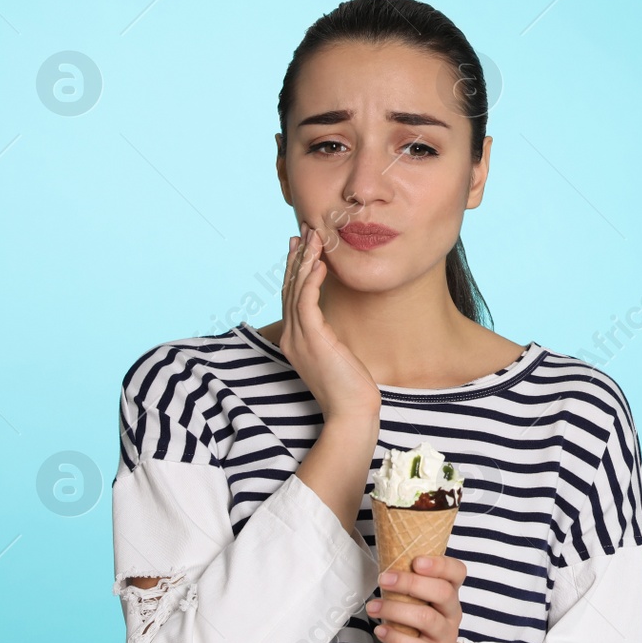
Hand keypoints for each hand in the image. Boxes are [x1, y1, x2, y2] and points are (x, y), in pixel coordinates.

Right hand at [279, 223, 381, 421]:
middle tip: (304, 230)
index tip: (302, 246)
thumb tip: (334, 326)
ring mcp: (299, 339)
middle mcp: (292, 337)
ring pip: (296, 291)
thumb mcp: (337, 356)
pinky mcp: (312, 340)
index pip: (292, 297)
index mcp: (295, 341)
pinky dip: (311, 280)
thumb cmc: (350, 388)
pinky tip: (319, 263)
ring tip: (314, 237)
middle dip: (298, 257)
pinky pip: (307, 303)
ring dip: (305, 261)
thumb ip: (329, 338)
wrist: (351, 412)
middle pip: (290, 288)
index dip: (295, 269)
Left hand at [368, 555, 467, 642]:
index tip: (416, 561)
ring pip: (426, 618)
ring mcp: (446, 638)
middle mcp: (452, 614)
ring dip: (394, 609)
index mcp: (450, 595)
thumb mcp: (420, 606)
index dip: (440, 564)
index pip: (457, 572)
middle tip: (383, 580)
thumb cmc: (420, 632)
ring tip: (372, 607)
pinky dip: (395, 637)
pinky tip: (381, 631)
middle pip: (442, 592)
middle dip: (410, 583)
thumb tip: (385, 568)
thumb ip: (410, 589)